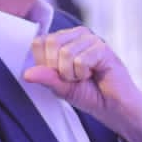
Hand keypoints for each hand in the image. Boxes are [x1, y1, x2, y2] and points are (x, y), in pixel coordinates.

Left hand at [23, 27, 141, 141]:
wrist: (114, 107)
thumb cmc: (89, 95)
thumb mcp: (61, 88)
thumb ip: (46, 79)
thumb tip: (27, 74)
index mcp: (64, 40)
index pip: (39, 42)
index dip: (45, 65)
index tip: (60, 76)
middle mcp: (77, 35)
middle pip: (51, 43)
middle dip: (58, 69)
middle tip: (74, 78)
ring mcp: (91, 39)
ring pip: (65, 53)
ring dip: (73, 74)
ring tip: (86, 77)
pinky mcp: (102, 47)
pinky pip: (80, 60)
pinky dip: (83, 74)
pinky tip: (95, 75)